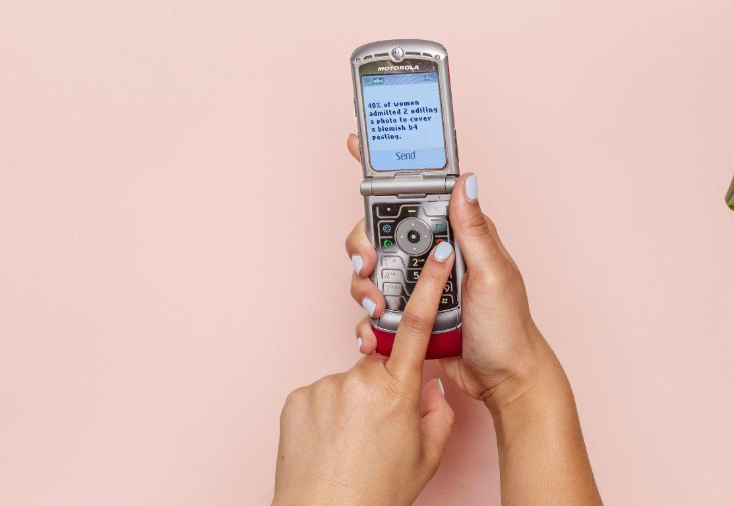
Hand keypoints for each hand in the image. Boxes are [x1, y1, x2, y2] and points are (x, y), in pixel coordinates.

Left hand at [273, 241, 456, 505]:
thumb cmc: (376, 493)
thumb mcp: (426, 455)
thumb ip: (436, 411)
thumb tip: (427, 386)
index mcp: (398, 392)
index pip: (417, 326)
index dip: (429, 285)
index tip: (436, 253)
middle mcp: (359, 380)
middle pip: (378, 365)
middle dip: (382, 387)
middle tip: (378, 428)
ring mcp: (324, 386)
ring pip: (348, 382)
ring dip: (352, 403)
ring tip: (350, 443)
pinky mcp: (297, 396)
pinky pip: (321, 394)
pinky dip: (327, 412)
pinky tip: (329, 442)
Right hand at [345, 134, 552, 411]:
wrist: (503, 379)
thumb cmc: (507, 326)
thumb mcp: (492, 273)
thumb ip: (474, 229)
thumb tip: (465, 180)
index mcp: (454, 236)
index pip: (417, 194)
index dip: (386, 172)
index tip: (355, 144)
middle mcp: (431, 256)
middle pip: (379, 234)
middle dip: (363, 247)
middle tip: (365, 265)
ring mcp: (416, 286)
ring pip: (370, 272)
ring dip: (363, 288)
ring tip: (377, 309)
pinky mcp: (407, 315)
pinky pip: (374, 310)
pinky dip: (368, 321)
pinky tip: (374, 332)